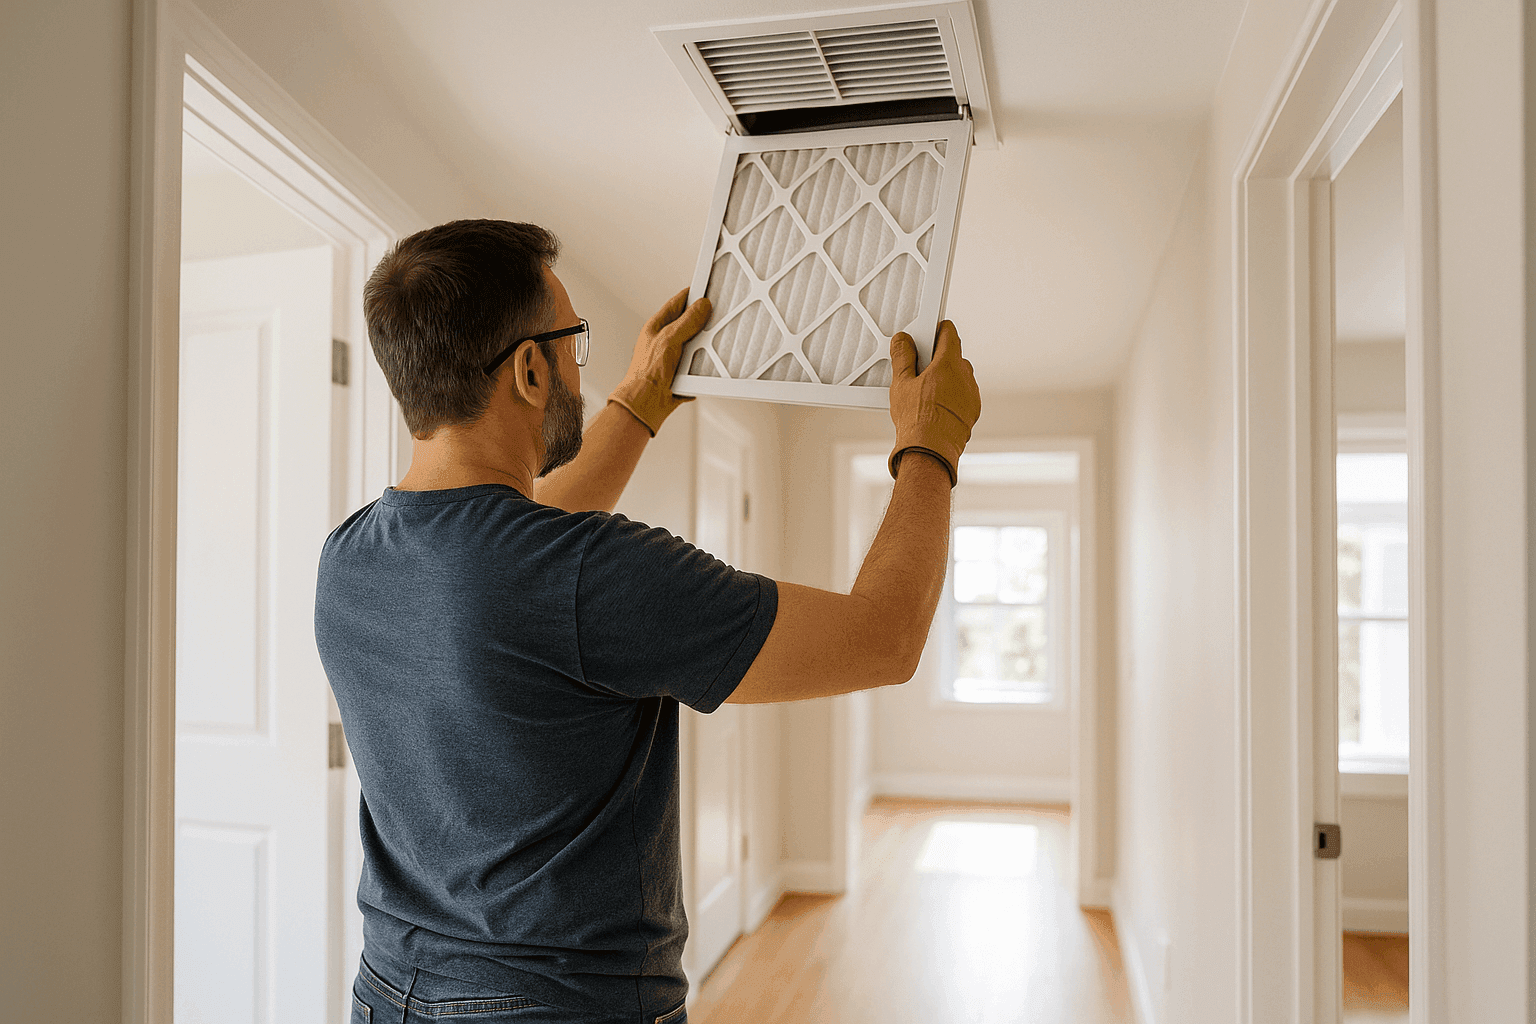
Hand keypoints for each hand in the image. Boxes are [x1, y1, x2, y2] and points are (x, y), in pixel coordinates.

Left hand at [608, 288, 711, 435]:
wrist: (646, 404)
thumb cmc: (647, 373)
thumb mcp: (669, 339)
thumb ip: (686, 322)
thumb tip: (702, 306)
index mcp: (657, 326)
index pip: (678, 303)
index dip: (693, 295)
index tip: (709, 289)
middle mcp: (665, 340)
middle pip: (690, 323)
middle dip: (703, 321)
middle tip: (717, 317)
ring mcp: (674, 356)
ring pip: (697, 344)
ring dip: (705, 346)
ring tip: (712, 344)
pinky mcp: (682, 372)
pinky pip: (699, 363)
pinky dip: (705, 364)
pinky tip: (708, 364)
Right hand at [886, 321, 980, 485]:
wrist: (930, 452)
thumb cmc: (917, 420)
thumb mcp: (902, 383)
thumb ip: (903, 357)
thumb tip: (903, 340)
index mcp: (949, 363)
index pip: (949, 333)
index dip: (938, 330)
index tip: (929, 332)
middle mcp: (965, 376)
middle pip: (954, 356)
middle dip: (938, 358)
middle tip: (919, 367)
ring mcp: (971, 394)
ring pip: (959, 377)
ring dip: (946, 378)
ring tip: (925, 392)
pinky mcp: (972, 411)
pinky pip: (963, 395)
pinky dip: (952, 396)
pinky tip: (935, 407)